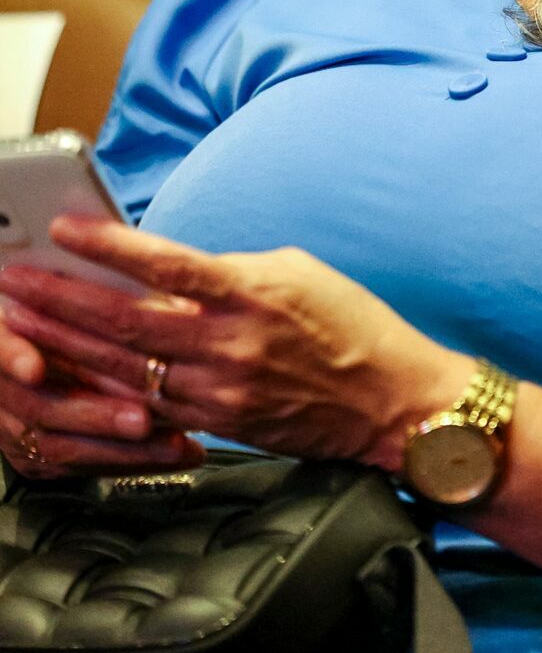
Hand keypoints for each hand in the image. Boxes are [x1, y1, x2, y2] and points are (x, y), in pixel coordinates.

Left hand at [0, 219, 468, 470]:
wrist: (392, 401)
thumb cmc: (352, 325)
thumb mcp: (296, 272)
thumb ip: (230, 271)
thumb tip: (172, 272)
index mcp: (252, 292)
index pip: (164, 265)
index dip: (108, 245)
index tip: (64, 229)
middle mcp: (229, 343)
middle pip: (124, 320)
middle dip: (60, 299)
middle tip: (14, 281)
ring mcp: (219, 389)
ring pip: (123, 366)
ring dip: (65, 344)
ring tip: (21, 323)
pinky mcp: (218, 423)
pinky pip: (147, 402)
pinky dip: (103, 384)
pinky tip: (68, 371)